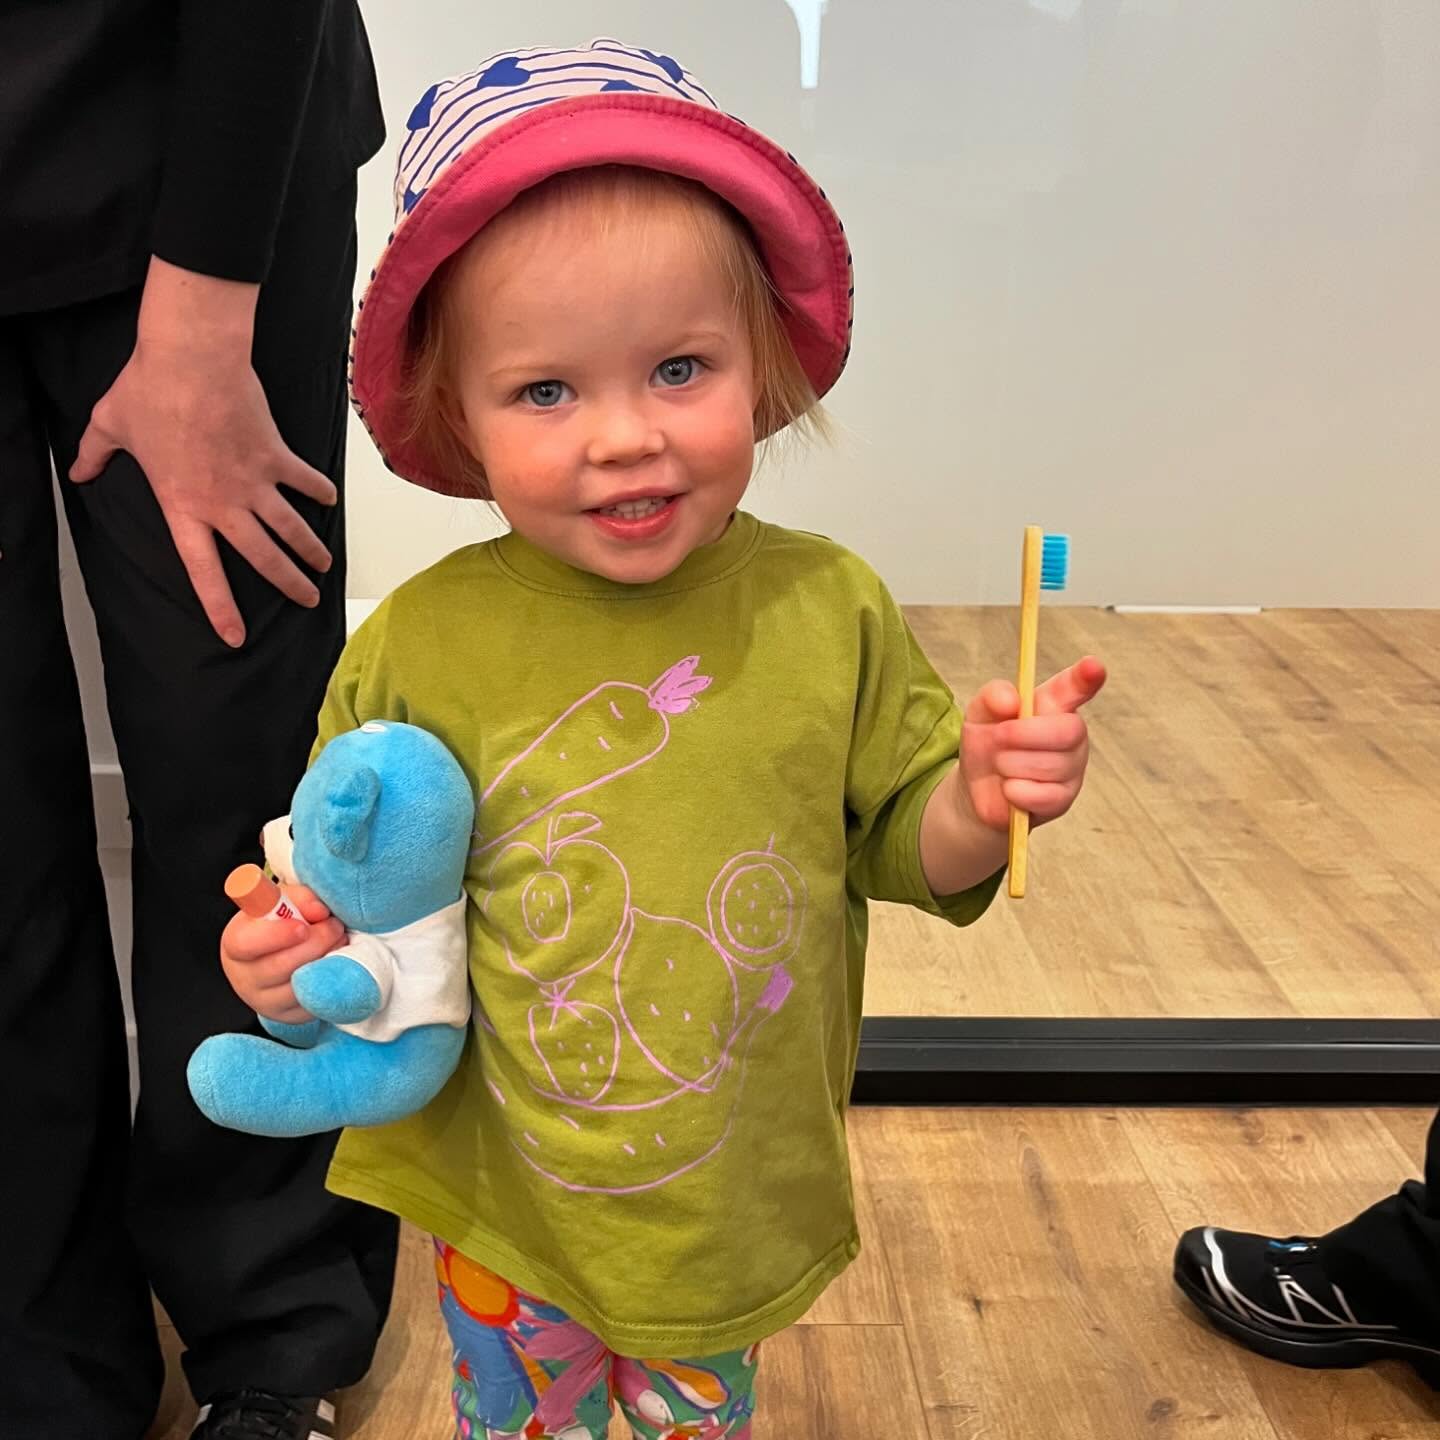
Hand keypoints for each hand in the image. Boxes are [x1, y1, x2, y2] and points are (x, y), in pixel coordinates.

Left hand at [69, 257, 336, 647]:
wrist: (192, 360)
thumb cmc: (149, 392)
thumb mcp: (110, 425)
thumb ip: (94, 454)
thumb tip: (77, 472)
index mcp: (183, 507)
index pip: (203, 571)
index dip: (220, 607)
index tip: (236, 636)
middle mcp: (224, 504)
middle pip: (265, 558)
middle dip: (290, 584)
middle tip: (309, 600)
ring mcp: (255, 482)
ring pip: (292, 528)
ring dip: (311, 550)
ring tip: (324, 566)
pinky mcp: (276, 455)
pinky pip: (305, 481)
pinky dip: (319, 492)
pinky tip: (329, 502)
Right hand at [220, 885, 345, 1024]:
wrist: (286, 951)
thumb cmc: (284, 920)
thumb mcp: (287, 900)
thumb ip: (301, 899)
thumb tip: (319, 911)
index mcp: (235, 944)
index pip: (245, 944)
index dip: (275, 936)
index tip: (303, 927)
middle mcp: (244, 977)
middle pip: (278, 967)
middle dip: (314, 943)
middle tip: (334, 926)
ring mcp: (265, 1001)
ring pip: (299, 987)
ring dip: (326, 961)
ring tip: (338, 941)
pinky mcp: (289, 1016)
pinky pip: (314, 1003)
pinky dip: (330, 981)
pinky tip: (335, 962)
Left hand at [959, 656, 1106, 830]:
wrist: (977, 791)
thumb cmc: (987, 744)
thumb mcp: (980, 714)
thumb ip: (992, 697)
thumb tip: (1011, 702)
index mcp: (1054, 703)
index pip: (1077, 686)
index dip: (1087, 676)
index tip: (1093, 666)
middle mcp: (1071, 733)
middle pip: (1067, 731)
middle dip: (1023, 735)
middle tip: (998, 737)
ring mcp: (1071, 767)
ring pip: (1049, 765)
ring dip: (1011, 764)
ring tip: (1001, 765)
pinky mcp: (1063, 799)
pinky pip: (1043, 795)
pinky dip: (1015, 792)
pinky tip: (1010, 788)